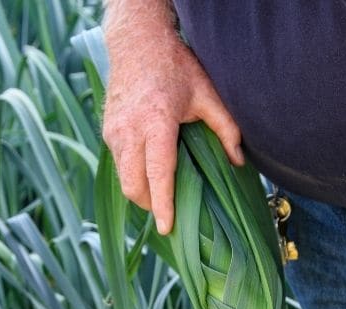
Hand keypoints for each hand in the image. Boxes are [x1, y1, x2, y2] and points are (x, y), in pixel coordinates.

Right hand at [102, 2, 242, 234]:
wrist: (136, 43)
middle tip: (174, 214)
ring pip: (124, 179)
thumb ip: (227, 131)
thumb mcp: (208, 95)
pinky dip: (136, 176)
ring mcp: (113, 131)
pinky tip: (154, 174)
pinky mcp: (107, 131)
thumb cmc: (176, 68)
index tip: (168, 228)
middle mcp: (129, 131)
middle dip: (152, 206)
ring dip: (143, 192)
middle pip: (134, 186)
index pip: (157, 175)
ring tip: (166, 196)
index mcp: (155, 123)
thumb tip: (238, 163)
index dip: (163, 205)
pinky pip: (120, 165)